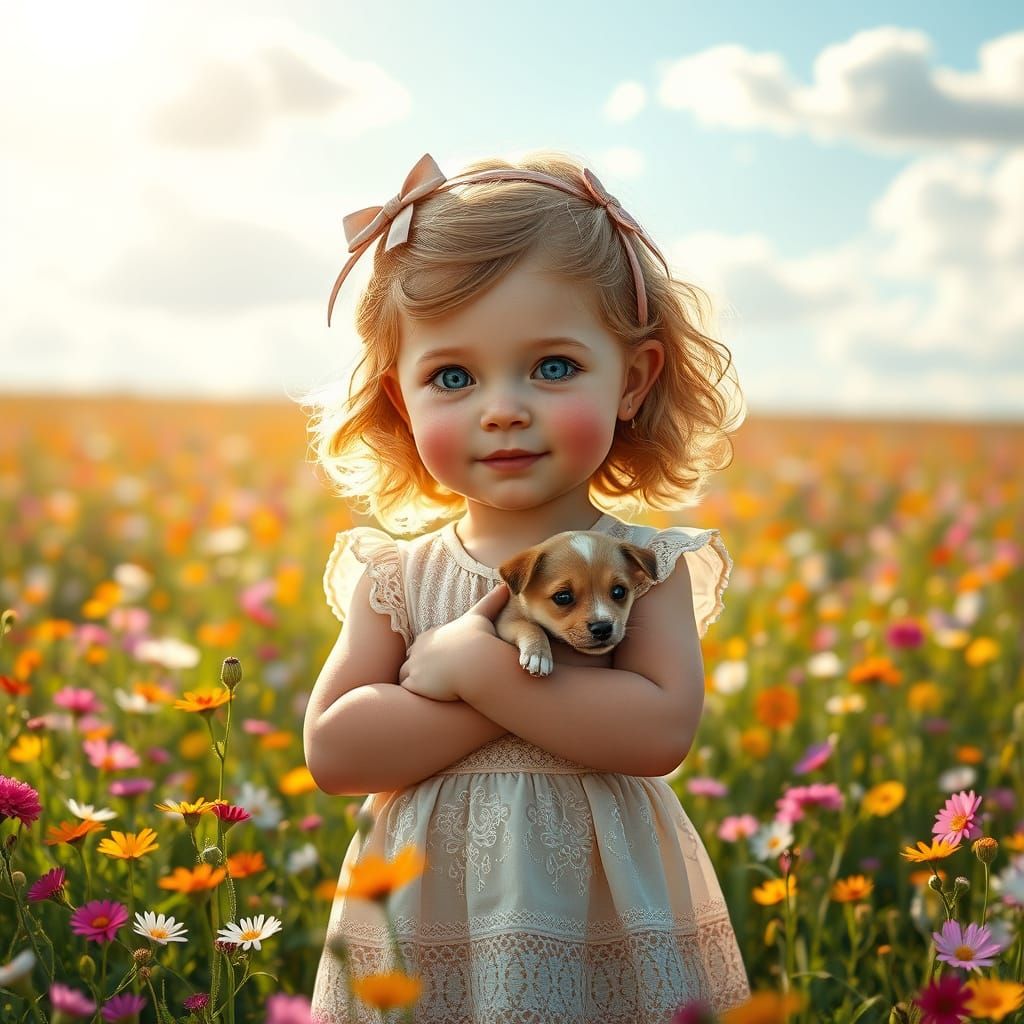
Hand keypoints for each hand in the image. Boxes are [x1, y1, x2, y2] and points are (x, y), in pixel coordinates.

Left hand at [399, 584, 509, 701]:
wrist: (477, 662)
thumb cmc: (480, 639)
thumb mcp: (481, 617)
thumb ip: (490, 602)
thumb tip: (505, 587)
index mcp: (431, 634)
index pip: (422, 644)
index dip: (429, 653)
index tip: (439, 662)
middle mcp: (418, 648)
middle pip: (410, 658)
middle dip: (417, 666)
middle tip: (430, 678)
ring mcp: (414, 666)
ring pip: (404, 674)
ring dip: (412, 681)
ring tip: (424, 691)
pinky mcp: (415, 683)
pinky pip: (407, 691)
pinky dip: (414, 694)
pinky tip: (422, 699)